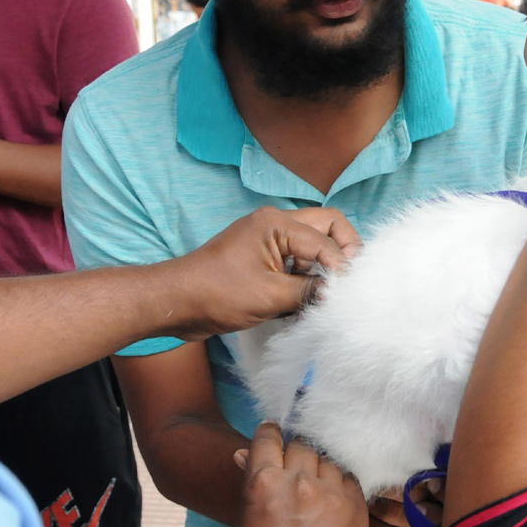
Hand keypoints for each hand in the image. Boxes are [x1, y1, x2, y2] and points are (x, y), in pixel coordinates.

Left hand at [158, 206, 361, 338]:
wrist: (176, 303)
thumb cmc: (217, 293)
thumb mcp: (269, 295)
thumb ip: (310, 291)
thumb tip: (340, 295)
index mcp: (276, 223)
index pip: (326, 238)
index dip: (342, 265)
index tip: (347, 291)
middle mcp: (276, 225)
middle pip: (327, 227)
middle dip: (343, 252)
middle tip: (349, 281)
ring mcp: (269, 242)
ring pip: (313, 246)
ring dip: (324, 268)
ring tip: (328, 296)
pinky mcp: (263, 260)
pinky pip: (297, 263)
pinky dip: (306, 280)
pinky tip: (307, 303)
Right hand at [234, 422, 367, 526]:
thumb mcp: (247, 519)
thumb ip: (253, 481)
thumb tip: (246, 453)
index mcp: (263, 482)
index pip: (268, 437)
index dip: (272, 433)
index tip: (275, 433)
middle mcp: (298, 481)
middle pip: (302, 444)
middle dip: (298, 453)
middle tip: (298, 467)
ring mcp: (329, 492)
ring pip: (328, 458)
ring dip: (322, 468)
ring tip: (318, 486)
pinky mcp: (355, 505)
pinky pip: (350, 477)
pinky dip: (342, 483)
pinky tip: (335, 496)